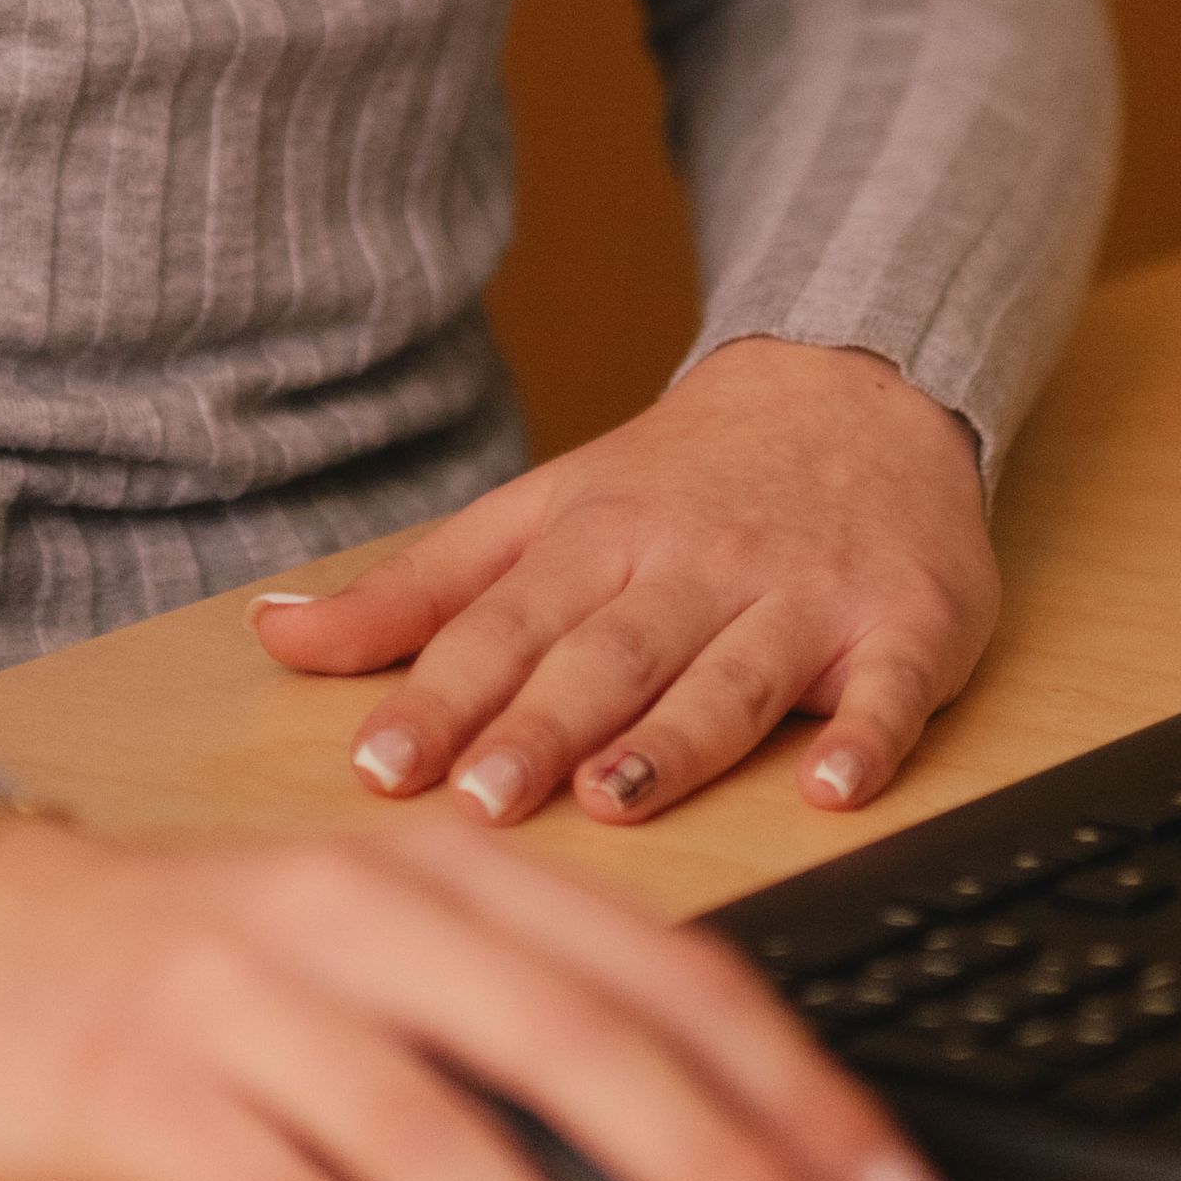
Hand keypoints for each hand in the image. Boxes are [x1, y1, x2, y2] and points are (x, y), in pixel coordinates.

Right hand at [0, 817, 958, 1180]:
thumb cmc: (203, 967)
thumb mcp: (385, 954)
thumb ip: (527, 1025)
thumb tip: (724, 1171)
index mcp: (449, 873)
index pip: (670, 976)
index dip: (801, 1093)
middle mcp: (359, 914)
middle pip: (582, 1045)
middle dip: (730, 1174)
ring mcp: (245, 998)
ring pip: (444, 1135)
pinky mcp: (144, 1090)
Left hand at [250, 332, 998, 828]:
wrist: (859, 379)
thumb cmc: (684, 476)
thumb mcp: (542, 511)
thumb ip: (419, 591)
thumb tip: (275, 635)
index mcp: (597, 537)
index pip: (503, 625)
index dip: (441, 696)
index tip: (381, 766)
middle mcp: (694, 564)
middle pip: (609, 653)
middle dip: (542, 726)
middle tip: (479, 802)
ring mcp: (803, 594)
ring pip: (733, 674)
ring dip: (676, 737)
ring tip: (617, 797)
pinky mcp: (905, 622)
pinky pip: (891, 689)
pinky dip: (868, 736)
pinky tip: (835, 788)